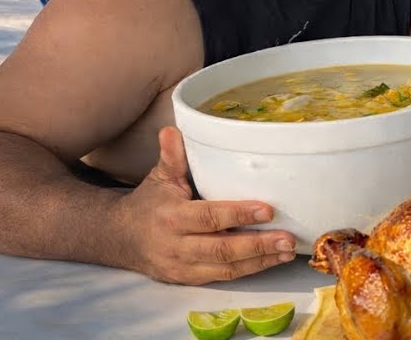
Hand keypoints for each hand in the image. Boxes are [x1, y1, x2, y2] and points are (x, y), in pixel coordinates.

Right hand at [114, 127, 296, 284]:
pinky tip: (271, 260)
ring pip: (226, 268)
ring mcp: (183, 267)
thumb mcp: (159, 177)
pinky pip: (223, 277)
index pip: (209, 217)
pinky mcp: (189, 279)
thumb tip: (173, 130)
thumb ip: (171, 157)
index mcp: (172, 217)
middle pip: (222, 249)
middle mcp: (177, 246)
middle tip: (288, 239)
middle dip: (258, 245)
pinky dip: (249, 270)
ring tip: (288, 252)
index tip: (268, 210)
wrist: (121, 239)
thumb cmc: (149, 203)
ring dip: (260, 261)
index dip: (239, 214)